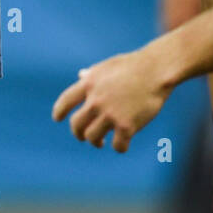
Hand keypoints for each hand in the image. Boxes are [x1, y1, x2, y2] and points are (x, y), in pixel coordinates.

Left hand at [52, 47, 170, 152]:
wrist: (155, 70)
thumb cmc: (133, 65)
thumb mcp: (107, 66)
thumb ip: (92, 75)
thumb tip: (80, 75)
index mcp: (89, 83)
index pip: (66, 100)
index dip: (60, 111)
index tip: (57, 118)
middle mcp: (96, 100)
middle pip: (76, 124)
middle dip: (78, 133)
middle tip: (83, 137)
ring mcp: (110, 114)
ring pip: (92, 137)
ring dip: (96, 142)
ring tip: (101, 141)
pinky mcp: (126, 126)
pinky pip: (117, 146)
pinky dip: (119, 147)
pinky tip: (122, 144)